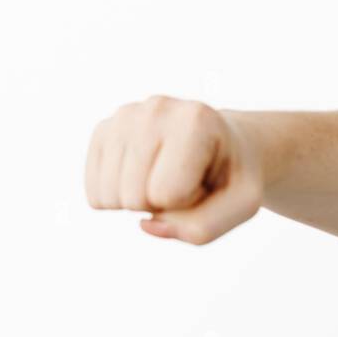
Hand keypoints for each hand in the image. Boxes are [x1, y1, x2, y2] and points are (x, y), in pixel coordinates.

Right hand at [85, 95, 263, 244]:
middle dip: (163, 204)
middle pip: (134, 198)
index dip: (190, 201)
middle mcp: (155, 109)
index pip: (167, 194)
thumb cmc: (231, 176)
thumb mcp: (243, 205)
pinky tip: (145, 175)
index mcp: (195, 120)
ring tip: (168, 175)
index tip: (206, 178)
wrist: (222, 143)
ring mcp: (124, 116)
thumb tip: (146, 224)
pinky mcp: (103, 131)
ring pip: (109, 198)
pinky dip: (120, 198)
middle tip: (187, 179)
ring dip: (141, 201)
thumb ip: (205, 227)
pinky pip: (95, 194)